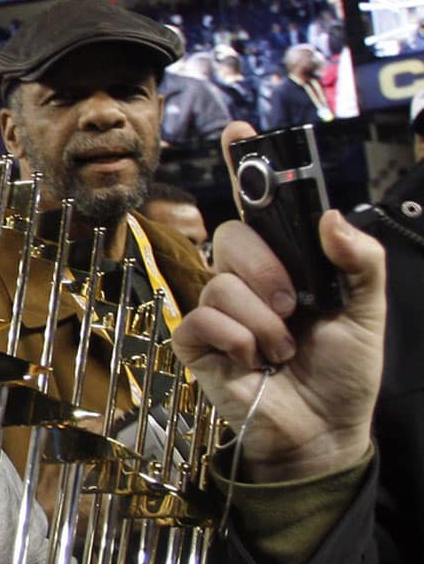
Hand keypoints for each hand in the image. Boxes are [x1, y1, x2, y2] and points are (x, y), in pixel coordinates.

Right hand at [170, 121, 383, 481]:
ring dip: (261, 322)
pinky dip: (234, 341)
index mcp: (288, 263)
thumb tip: (330, 217)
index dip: (246, 165)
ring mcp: (218, 312)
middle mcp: (248, 280)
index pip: (261, 205)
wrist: (324, 432)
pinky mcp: (196, 345)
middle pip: (233, 236)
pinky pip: (201, 321)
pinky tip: (251, 362)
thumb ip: (359, 262)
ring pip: (220, 285)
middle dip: (268, 270)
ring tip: (280, 349)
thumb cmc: (343, 374)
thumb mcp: (367, 312)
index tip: (240, 132)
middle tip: (296, 305)